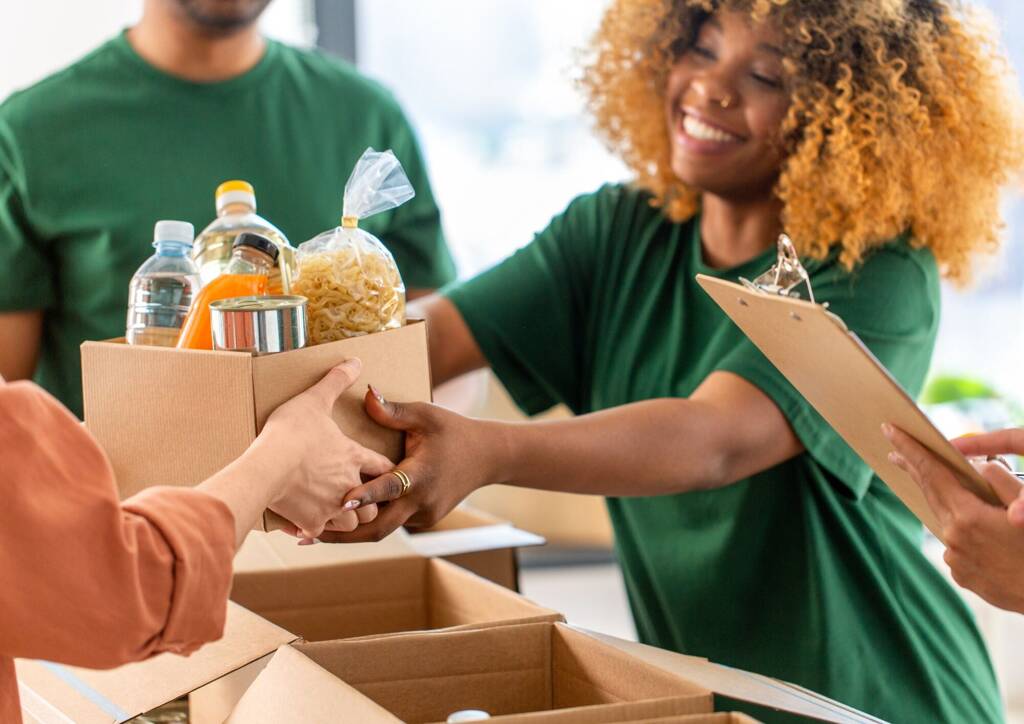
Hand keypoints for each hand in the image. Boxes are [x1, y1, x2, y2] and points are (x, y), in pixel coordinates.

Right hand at [253, 359, 392, 539]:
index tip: (386, 472)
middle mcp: (348, 484)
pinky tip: (304, 526)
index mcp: (353, 456)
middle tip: (360, 496)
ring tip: (336, 513)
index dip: (386, 469)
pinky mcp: (311, 523)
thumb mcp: (314, 399)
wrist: (267, 467)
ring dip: (347, 519)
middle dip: (370, 501)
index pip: (382, 466)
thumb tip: (355, 360)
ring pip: (352, 523)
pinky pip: (319, 533)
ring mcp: (331, 507)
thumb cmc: (291, 432)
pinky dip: (314, 530)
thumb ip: (335, 381)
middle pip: (374, 501)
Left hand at [317, 386, 504, 542]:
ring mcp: (423, 515)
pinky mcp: (422, 520)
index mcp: (421, 475)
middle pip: (378, 528)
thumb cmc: (454, 431)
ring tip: (310, 533)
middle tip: (305, 534)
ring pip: (382, 529)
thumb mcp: (426, 415)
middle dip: (342, 534)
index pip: (389, 488)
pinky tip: (339, 524)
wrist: (487, 457)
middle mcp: (421, 502)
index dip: (365, 497)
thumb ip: (394, 411)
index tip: (340, 503)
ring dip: (350, 532)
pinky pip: (392, 523)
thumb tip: (366, 394)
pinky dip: (368, 523)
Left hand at [883, 424, 1023, 612]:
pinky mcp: (962, 575)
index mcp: (968, 517)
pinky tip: (977, 532)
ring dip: (940, 501)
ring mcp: (956, 559)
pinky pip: (956, 544)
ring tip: (932, 483)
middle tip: (896, 451)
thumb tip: (978, 466)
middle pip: (930, 495)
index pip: (932, 473)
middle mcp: (954, 538)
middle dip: (913, 470)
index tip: (889, 430)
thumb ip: (1001, 481)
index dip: (910, 449)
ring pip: (944, 521)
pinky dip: (962, 531)